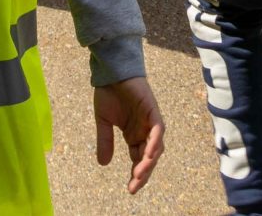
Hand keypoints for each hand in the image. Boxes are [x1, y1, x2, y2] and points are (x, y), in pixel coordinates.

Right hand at [93, 76, 163, 194]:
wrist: (112, 71)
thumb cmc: (109, 93)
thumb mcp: (103, 122)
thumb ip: (105, 141)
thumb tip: (103, 164)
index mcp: (134, 134)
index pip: (139, 159)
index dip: (137, 174)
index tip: (130, 189)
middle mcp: (145, 131)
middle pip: (149, 157)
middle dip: (143, 173)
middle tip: (135, 186)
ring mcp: (151, 121)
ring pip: (156, 147)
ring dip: (149, 161)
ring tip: (140, 174)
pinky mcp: (153, 111)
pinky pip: (158, 130)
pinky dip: (155, 142)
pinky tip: (149, 154)